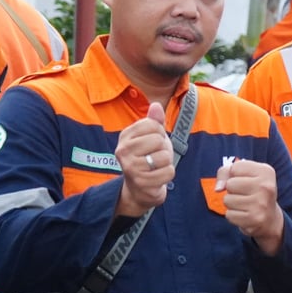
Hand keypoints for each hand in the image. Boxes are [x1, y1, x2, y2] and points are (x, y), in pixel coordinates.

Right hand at [114, 102, 173, 216]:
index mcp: (125, 135)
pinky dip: (168, 174)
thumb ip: (155, 120)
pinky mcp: (141, 182)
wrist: (139, 188)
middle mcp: (123, 150)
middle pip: (159, 140)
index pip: (154, 124)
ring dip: (166, 163)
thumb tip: (156, 105)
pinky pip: (168, 172)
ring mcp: (130, 167)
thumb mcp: (151, 136)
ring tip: (156, 167)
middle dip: (163, 149)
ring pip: (165, 156)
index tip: (152, 143)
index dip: (160, 133)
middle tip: (154, 157)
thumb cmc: (147, 157)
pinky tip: (157, 177)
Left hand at [215, 159, 285, 254]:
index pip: (235, 167)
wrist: (270, 218)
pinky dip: (233, 215)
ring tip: (245, 204)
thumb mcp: (244, 174)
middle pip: (230, 184)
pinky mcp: (254, 219)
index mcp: (266, 171)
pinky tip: (245, 214)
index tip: (246, 180)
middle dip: (232, 190)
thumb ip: (226, 172)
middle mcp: (266, 186)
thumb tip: (218, 188)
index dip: (235, 175)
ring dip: (232, 204)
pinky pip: (229, 215)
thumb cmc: (253, 192)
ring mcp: (261, 203)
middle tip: (245, 194)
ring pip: (227, 200)